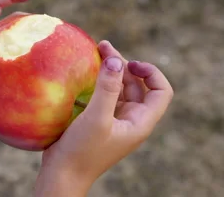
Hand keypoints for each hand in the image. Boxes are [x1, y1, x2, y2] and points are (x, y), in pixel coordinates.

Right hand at [35, 40, 173, 196]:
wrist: (62, 175)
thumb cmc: (82, 150)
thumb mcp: (96, 117)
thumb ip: (107, 88)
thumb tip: (116, 59)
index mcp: (139, 122)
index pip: (161, 92)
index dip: (151, 73)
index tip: (129, 63)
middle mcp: (131, 120)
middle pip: (137, 85)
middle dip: (123, 65)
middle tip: (103, 47)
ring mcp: (114, 120)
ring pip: (119, 89)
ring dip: (110, 72)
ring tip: (95, 53)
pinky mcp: (98, 121)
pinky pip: (104, 96)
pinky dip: (98, 82)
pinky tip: (84, 73)